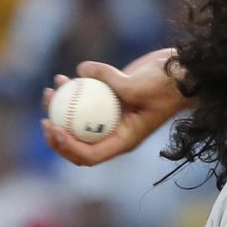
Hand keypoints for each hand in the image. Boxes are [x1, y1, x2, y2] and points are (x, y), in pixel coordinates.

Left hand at [42, 48, 195, 165]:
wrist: (181, 72)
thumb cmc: (167, 85)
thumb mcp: (141, 86)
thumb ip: (111, 80)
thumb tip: (81, 71)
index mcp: (124, 140)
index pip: (90, 155)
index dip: (67, 147)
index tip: (54, 127)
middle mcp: (116, 132)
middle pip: (78, 145)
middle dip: (57, 135)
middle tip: (45, 118)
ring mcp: (111, 117)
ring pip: (76, 123)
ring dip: (59, 111)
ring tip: (52, 90)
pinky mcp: (109, 100)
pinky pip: (82, 102)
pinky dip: (70, 93)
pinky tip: (63, 78)